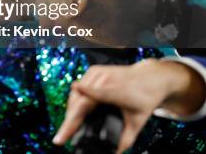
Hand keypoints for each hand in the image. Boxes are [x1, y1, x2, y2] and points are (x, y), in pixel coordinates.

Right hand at [53, 59, 204, 153]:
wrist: (151, 77)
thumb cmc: (145, 98)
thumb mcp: (138, 122)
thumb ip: (126, 139)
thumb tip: (115, 151)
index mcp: (119, 91)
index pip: (101, 92)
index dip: (87, 90)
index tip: (76, 87)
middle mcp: (107, 79)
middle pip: (81, 99)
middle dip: (70, 119)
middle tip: (64, 137)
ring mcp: (98, 73)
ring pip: (76, 94)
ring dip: (71, 110)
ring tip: (69, 126)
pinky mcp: (93, 70)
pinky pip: (78, 88)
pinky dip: (75, 100)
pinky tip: (75, 110)